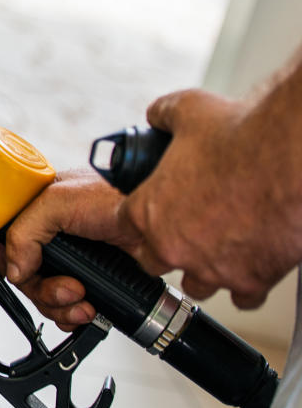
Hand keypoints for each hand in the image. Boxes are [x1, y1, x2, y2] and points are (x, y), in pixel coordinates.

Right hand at [0, 168, 138, 330]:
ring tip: (82, 298)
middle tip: (63, 289)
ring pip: (43, 297)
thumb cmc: (115, 195)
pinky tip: (88, 309)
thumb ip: (24, 233)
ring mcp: (68, 260)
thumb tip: (12, 270)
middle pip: (19, 280)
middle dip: (38, 291)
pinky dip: (74, 314)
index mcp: (31, 213)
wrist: (159, 221)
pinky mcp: (88, 279)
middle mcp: (46, 238)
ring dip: (59, 305)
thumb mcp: (57, 201)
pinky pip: (66, 308)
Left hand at [119, 88, 301, 307]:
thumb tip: (156, 115)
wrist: (292, 156)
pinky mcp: (251, 279)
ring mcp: (211, 267)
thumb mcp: (188, 110)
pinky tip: (250, 266)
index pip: (122, 228)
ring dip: (204, 268)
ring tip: (218, 248)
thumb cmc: (242, 133)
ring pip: (196, 284)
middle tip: (185, 230)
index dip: (136, 220)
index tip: (148, 215)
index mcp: (147, 211)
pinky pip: (243, 296)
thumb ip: (163, 115)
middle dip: (166, 247)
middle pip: (153, 261)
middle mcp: (173, 246)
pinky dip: (246, 283)